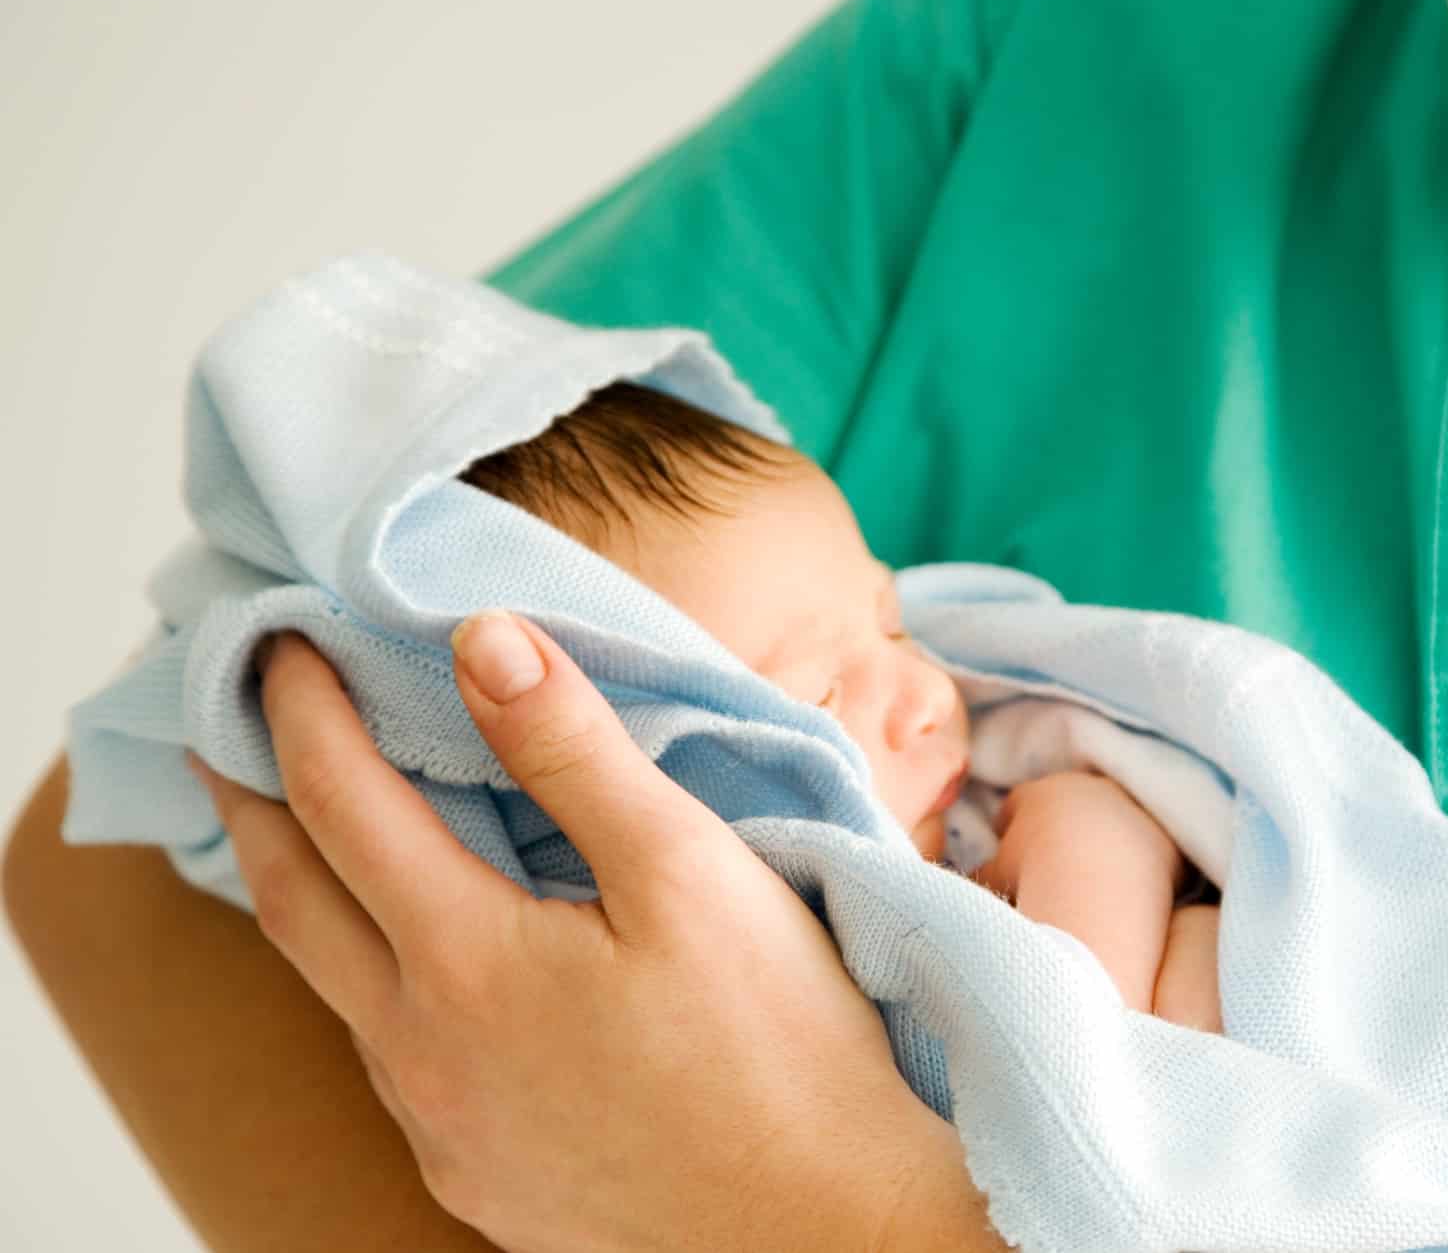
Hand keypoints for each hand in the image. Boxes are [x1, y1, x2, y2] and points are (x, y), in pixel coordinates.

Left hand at [190, 613, 1002, 1252]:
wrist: (825, 1231)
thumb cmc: (779, 1047)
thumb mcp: (688, 871)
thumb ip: (576, 752)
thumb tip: (483, 640)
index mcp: (466, 962)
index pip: (340, 801)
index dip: (301, 709)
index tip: (283, 640)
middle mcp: (421, 1054)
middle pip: (292, 900)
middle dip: (254, 800)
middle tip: (237, 728)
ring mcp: (442, 1129)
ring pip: (334, 990)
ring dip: (312, 896)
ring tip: (325, 833)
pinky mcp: (478, 1178)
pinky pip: (389, 1062)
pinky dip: (374, 981)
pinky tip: (428, 967)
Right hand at [971, 771, 1186, 901]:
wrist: (1100, 888)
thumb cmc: (1035, 883)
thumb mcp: (993, 879)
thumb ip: (984, 874)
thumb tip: (973, 879)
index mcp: (1039, 794)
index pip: (1018, 803)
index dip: (1012, 828)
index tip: (1010, 849)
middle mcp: (1087, 788)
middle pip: (1069, 803)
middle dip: (1061, 827)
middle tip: (1056, 863)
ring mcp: (1130, 806)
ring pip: (1113, 818)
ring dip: (1105, 838)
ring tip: (1099, 877)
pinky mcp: (1167, 834)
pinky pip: (1151, 843)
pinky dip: (1142, 858)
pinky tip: (1136, 886)